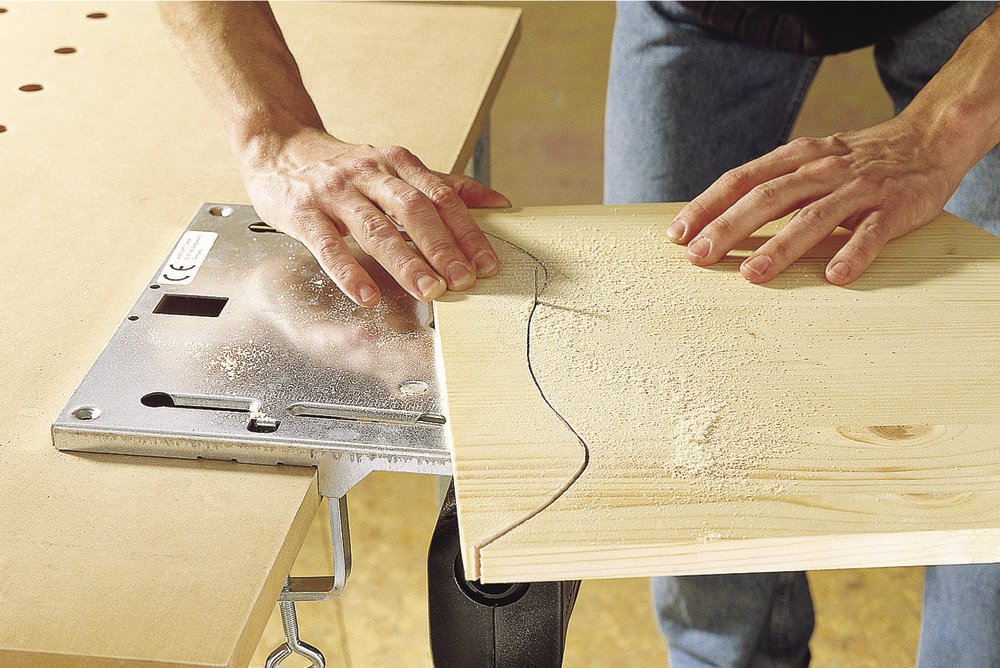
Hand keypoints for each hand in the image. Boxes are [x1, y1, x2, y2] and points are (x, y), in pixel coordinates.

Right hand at [242, 128, 509, 305]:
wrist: (279, 148)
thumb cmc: (345, 169)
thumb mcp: (396, 169)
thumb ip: (445, 186)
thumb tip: (499, 204)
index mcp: (398, 164)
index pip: (441, 198)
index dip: (467, 232)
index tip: (488, 264)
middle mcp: (369, 174)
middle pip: (413, 210)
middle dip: (442, 247)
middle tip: (464, 281)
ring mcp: (335, 193)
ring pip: (375, 228)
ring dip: (406, 262)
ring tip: (430, 291)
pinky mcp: (303, 212)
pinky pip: (328, 244)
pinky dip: (348, 272)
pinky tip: (367, 295)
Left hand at [666, 116, 966, 284]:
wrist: (930, 136)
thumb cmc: (857, 160)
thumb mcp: (809, 161)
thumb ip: (770, 184)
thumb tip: (716, 218)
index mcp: (796, 158)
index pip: (741, 180)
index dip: (707, 206)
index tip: (676, 235)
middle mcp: (822, 169)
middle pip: (767, 198)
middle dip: (728, 228)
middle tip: (697, 257)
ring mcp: (859, 187)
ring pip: (814, 216)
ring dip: (780, 246)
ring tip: (751, 274)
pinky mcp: (896, 205)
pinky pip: (873, 232)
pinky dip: (854, 252)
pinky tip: (835, 276)